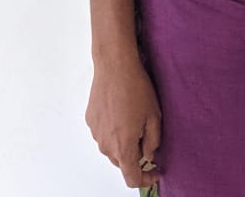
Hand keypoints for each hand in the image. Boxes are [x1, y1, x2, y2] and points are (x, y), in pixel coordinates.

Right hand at [86, 57, 162, 188]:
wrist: (115, 65)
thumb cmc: (136, 88)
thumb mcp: (153, 116)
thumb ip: (153, 142)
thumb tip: (148, 155)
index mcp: (123, 147)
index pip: (132, 178)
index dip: (145, 179)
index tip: (154, 171)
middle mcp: (106, 145)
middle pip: (122, 163)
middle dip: (135, 156)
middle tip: (147, 137)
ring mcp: (95, 133)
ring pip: (112, 148)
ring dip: (123, 142)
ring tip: (134, 119)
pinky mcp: (90, 121)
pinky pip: (104, 134)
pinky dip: (113, 130)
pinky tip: (121, 111)